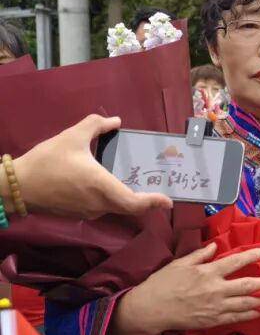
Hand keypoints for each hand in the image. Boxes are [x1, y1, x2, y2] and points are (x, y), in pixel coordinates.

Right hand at [12, 115, 172, 218]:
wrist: (16, 186)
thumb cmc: (46, 162)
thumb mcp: (71, 137)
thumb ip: (95, 126)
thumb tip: (115, 120)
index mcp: (102, 187)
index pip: (134, 203)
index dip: (153, 203)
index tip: (167, 201)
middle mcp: (99, 203)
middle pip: (128, 206)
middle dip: (144, 199)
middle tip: (156, 188)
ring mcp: (88, 211)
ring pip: (114, 205)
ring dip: (124, 195)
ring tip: (133, 180)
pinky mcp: (78, 213)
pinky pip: (100, 206)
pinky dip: (108, 197)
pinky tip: (106, 183)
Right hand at [119, 243, 259, 334]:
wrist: (151, 309)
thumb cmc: (163, 283)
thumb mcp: (180, 264)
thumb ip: (199, 255)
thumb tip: (214, 247)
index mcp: (207, 273)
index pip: (234, 262)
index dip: (251, 256)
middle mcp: (215, 290)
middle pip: (247, 286)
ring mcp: (215, 307)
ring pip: (245, 304)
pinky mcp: (213, 321)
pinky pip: (236, 318)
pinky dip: (249, 315)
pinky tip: (259, 313)